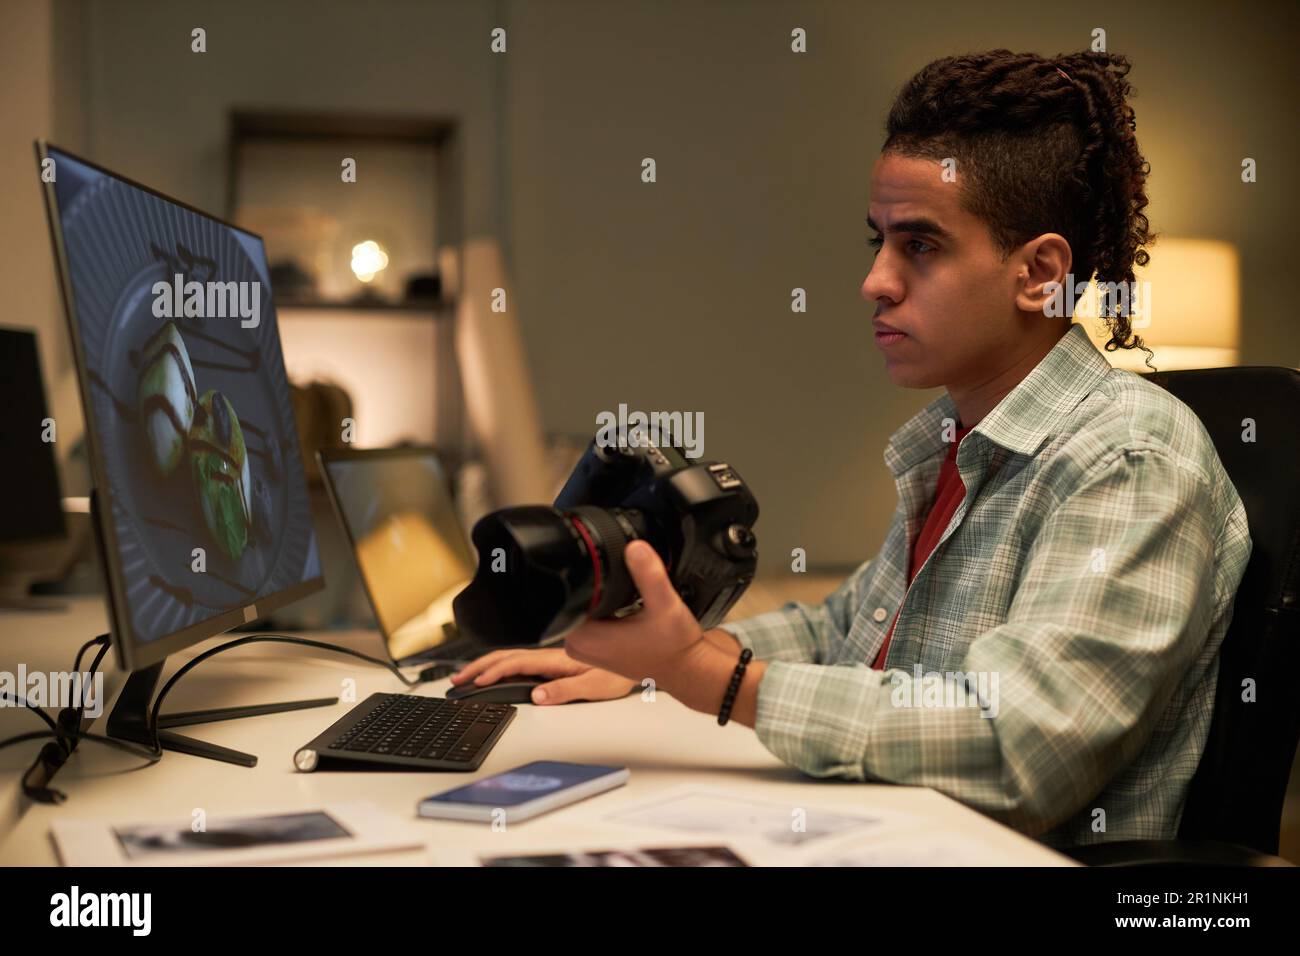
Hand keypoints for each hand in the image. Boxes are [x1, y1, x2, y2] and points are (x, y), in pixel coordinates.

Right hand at [449, 647, 636, 704]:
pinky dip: (500, 667)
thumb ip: (565, 691)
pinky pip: (520, 662)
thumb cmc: (620, 673)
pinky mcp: (554, 664)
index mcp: (557, 659)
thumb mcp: (594, 686)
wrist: (638, 659)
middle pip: (506, 657)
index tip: (475, 681)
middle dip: (478, 667)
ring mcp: (551, 660)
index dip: (492, 671)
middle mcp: (551, 656)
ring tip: (467, 677)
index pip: (516, 663)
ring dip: (486, 666)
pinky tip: (494, 674)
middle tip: (457, 680)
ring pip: (511, 658)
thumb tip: (537, 696)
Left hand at [559, 540, 707, 693]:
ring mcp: (584, 649)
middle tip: (629, 598)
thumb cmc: (675, 646)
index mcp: (585, 637)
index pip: (565, 593)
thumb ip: (649, 575)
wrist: (686, 669)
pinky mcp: (594, 649)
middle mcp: (578, 646)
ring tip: (630, 607)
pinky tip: (627, 612)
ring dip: (602, 599)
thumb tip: (635, 548)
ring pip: (582, 607)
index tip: (614, 581)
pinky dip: (606, 610)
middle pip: (572, 598)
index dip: (586, 577)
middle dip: (597, 588)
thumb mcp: (665, 605)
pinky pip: (589, 619)